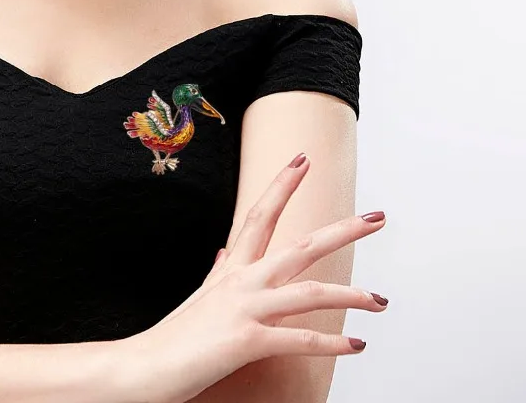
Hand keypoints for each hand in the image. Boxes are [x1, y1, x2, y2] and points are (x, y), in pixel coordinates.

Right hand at [114, 154, 387, 402]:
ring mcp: (245, 307)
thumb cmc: (173, 337)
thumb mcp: (199, 296)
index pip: (260, 215)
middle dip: (342, 230)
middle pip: (300, 245)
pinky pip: (300, 340)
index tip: (301, 160)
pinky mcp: (247, 340)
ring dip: (351, 295)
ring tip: (381, 300)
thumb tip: (224, 252)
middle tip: (376, 217)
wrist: (145, 366)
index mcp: (230, 268)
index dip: (282, 185)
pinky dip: (332, 342)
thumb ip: (217, 273)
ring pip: (309, 291)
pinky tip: (357, 345)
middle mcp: (241, 280)